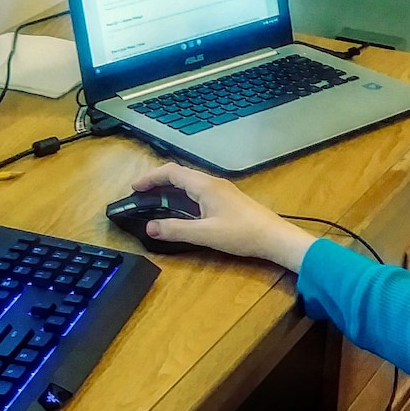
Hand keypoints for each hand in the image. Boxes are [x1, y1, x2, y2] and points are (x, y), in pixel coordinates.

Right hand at [131, 163, 315, 272]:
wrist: (274, 237)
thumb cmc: (242, 233)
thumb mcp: (205, 234)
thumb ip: (176, 230)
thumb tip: (150, 227)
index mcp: (204, 186)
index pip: (171, 172)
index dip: (150, 177)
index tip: (135, 188)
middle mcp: (212, 183)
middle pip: (180, 174)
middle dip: (158, 181)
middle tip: (142, 194)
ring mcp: (222, 190)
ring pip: (190, 182)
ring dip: (171, 188)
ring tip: (157, 201)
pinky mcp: (228, 199)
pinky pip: (198, 190)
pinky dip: (183, 195)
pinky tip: (182, 209)